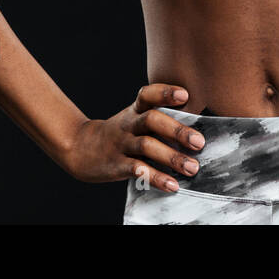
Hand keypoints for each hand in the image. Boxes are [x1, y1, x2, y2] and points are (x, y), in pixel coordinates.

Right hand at [62, 84, 205, 192]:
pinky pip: (137, 169)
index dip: (165, 92)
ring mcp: (121, 144)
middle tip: (199, 142)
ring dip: (172, 157)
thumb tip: (198, 129)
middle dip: (177, 130)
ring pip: (146, 146)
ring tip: (192, 168)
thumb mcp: (134, 119)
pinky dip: (155, 177)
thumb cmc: (120, 133)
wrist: (79, 148)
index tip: (185, 95)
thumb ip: (159, 119)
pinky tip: (172, 185)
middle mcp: (128, 124)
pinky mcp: (116, 165)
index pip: (148, 95)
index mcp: (135, 110)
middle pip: (151, 120)